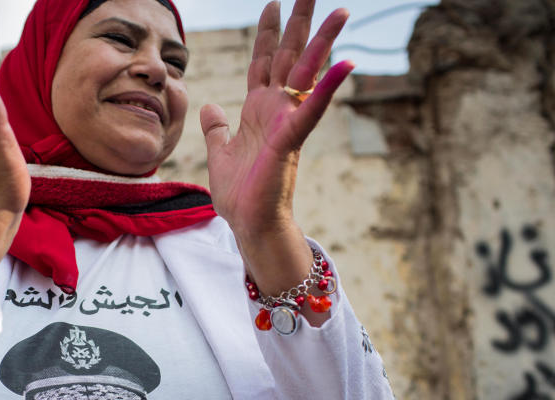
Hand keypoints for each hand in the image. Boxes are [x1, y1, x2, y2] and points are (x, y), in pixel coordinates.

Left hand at [200, 0, 352, 297]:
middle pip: (289, 56)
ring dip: (322, 42)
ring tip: (340, 12)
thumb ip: (216, 127)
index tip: (272, 4)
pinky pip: (312, 109)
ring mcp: (286, 121)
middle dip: (298, 23)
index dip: (267, 33)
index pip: (264, 61)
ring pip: (306, 74)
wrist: (248, 223)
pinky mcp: (291, 138)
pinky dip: (328, 87)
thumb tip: (209, 107)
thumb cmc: (239, 193)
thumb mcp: (219, 152)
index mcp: (258, 109)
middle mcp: (276, 109)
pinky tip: (346, 63)